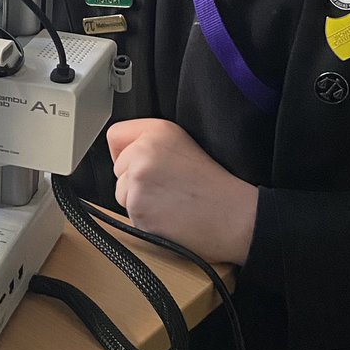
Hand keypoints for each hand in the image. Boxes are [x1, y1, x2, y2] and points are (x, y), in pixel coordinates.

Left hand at [107, 119, 257, 263]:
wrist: (234, 217)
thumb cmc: (214, 187)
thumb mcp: (184, 146)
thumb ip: (150, 143)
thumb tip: (123, 155)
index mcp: (158, 130)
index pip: (115, 135)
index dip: (125, 152)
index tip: (139, 163)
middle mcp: (144, 150)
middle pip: (117, 168)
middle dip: (134, 180)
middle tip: (167, 187)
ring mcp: (138, 178)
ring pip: (121, 192)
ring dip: (139, 201)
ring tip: (170, 202)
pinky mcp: (137, 206)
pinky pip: (129, 214)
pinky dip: (145, 218)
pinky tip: (168, 216)